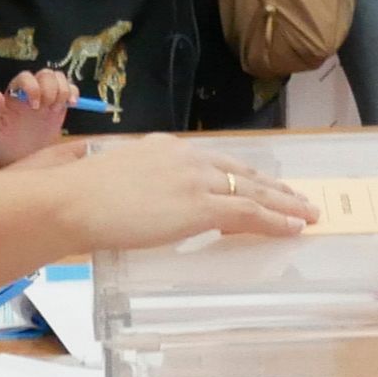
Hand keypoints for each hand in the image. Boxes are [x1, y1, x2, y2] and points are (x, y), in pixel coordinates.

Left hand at [0, 69, 78, 169]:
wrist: (10, 158)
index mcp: (13, 93)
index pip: (26, 78)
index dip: (33, 87)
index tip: (34, 106)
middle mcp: (31, 92)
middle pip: (46, 75)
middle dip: (51, 88)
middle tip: (49, 107)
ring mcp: (46, 99)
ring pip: (59, 79)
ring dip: (63, 89)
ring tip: (58, 107)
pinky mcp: (58, 109)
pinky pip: (70, 93)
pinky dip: (74, 94)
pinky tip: (72, 104)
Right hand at [53, 134, 315, 250]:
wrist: (70, 201)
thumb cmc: (78, 198)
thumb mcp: (115, 181)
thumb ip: (137, 187)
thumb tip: (141, 203)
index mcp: (164, 149)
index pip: (215, 162)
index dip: (242, 174)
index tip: (258, 182)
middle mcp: (186, 157)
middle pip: (242, 171)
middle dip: (273, 186)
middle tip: (297, 197)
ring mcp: (195, 180)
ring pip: (253, 191)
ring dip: (285, 204)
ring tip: (307, 214)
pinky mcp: (199, 206)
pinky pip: (249, 213)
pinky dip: (276, 220)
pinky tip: (293, 227)